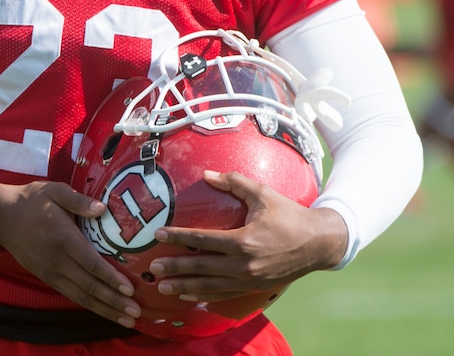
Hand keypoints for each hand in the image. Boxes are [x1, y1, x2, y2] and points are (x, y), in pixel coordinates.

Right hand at [0, 180, 140, 326]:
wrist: (2, 217)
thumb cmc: (32, 200)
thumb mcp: (55, 191)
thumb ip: (79, 200)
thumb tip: (102, 208)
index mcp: (62, 237)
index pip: (90, 263)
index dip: (110, 278)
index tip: (129, 288)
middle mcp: (57, 260)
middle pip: (89, 286)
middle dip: (114, 301)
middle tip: (136, 312)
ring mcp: (50, 272)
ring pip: (81, 297)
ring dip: (104, 309)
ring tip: (125, 319)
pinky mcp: (46, 277)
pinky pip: (70, 295)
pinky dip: (89, 305)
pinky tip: (104, 310)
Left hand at [149, 171, 347, 302]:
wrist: (319, 243)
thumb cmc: (289, 214)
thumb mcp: (262, 193)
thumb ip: (233, 181)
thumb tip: (206, 174)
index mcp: (244, 241)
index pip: (202, 240)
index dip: (178, 237)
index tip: (158, 235)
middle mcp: (244, 265)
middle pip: (201, 268)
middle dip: (174, 268)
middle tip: (151, 268)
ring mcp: (250, 280)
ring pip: (210, 287)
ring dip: (185, 288)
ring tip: (163, 288)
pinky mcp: (255, 288)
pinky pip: (225, 295)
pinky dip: (206, 296)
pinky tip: (191, 296)